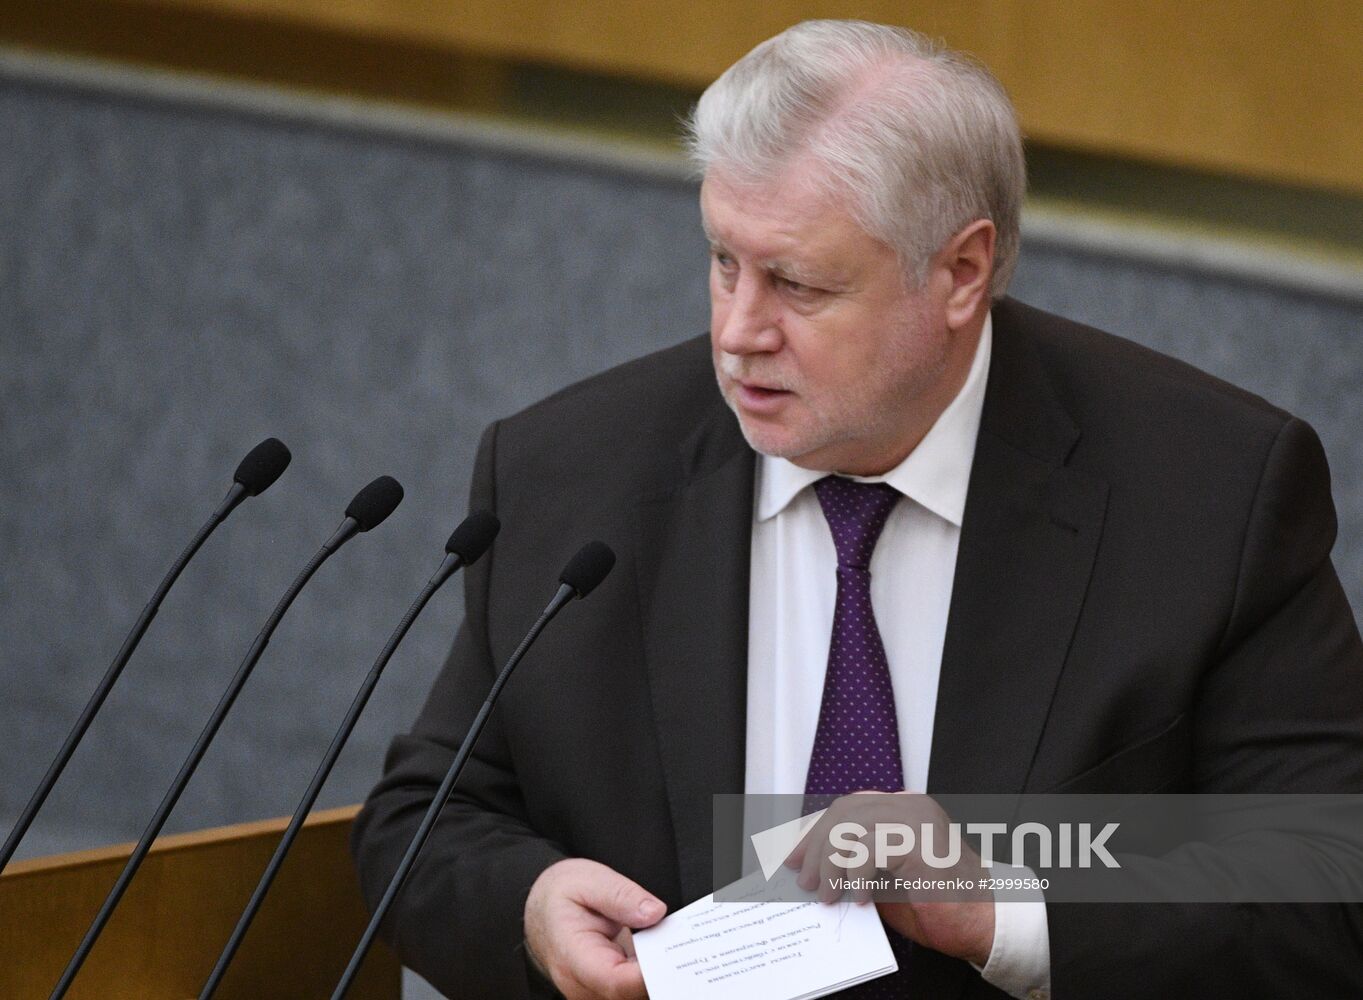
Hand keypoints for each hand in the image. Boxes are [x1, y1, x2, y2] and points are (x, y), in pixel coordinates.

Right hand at [524, 857, 666, 999]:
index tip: (676, 959)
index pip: (614, 981)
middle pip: (629, 994)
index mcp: (572, 956)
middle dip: (662, 975)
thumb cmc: (561, 895)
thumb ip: (620, 896)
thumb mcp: (588, 881)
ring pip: (633, 996)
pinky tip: (667, 957)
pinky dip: (652, 977)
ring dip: (659, 977)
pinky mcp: (605, 992)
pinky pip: (632, 992)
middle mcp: (580, 984)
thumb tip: (654, 913)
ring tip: (680, 951)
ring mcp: (593, 992)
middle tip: (688, 950)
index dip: (647, 976)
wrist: (542, 911)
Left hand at [786, 792, 995, 965]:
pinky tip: (862, 898)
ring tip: (828, 894)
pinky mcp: (921, 842)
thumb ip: (857, 863)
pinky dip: (858, 874)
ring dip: (831, 864)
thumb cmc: (938, 905)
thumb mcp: (886, 877)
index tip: (792, 857)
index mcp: (903, 809)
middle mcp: (910, 806)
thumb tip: (813, 867)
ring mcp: (917, 820)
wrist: (985, 923)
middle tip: (805, 880)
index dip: (815, 831)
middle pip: (844, 812)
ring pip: (852, 827)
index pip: (847, 808)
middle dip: (816, 847)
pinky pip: (870, 849)